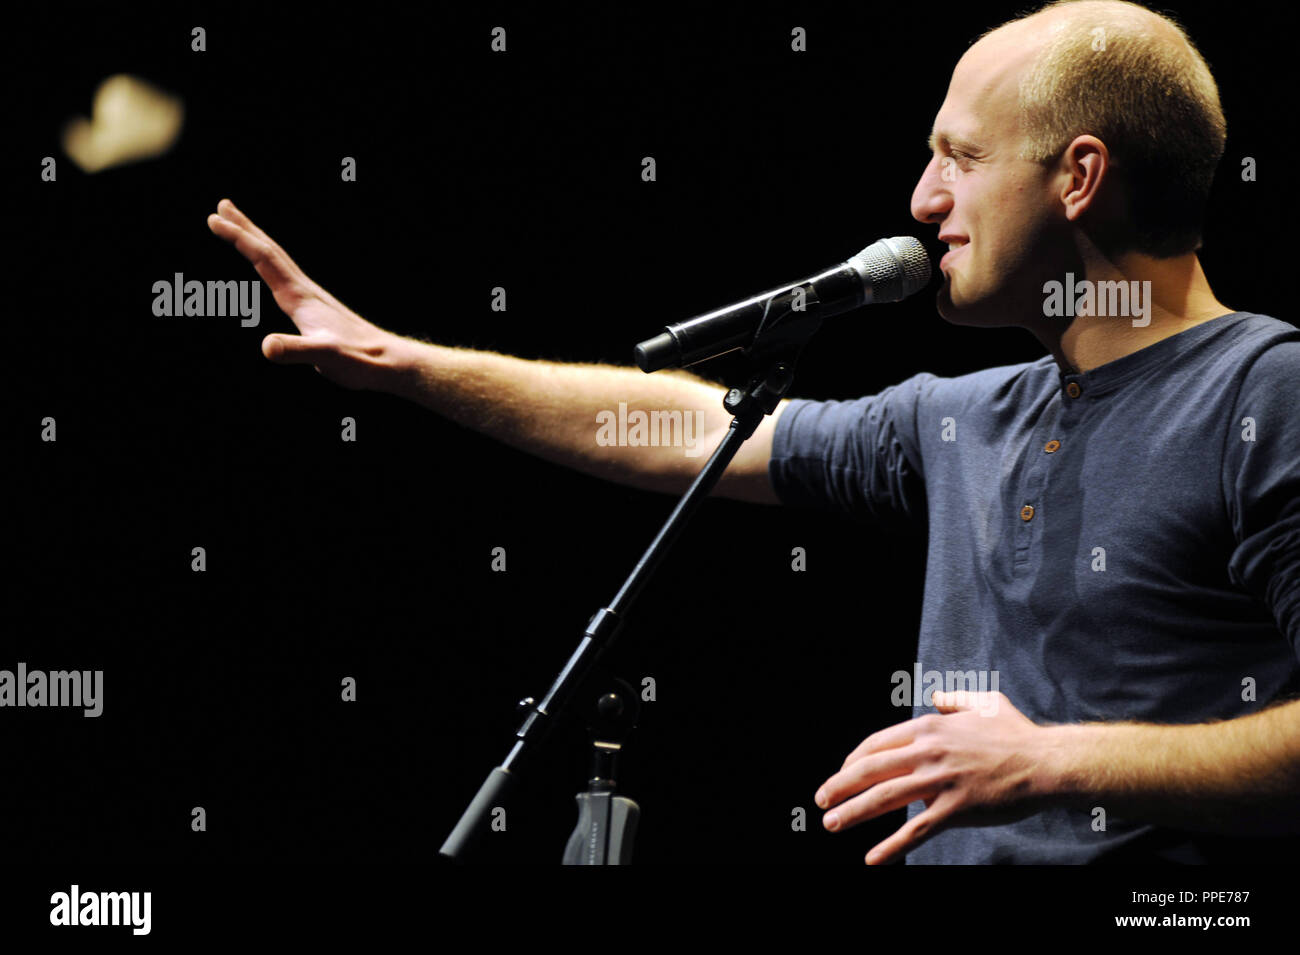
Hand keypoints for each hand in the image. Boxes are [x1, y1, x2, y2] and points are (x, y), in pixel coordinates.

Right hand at [207, 198, 409, 389]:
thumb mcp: (324, 358)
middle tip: (222, 206)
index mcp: (300, 297)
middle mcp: (305, 291)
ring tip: (241, 228)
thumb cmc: (359, 361)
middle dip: (245, 228)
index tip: (213, 219)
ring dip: (258, 243)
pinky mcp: (317, 311)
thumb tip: (267, 347)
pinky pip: (286, 279)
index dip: (238, 238)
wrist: (388, 362)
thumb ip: (295, 351)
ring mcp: (312, 299)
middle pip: (270, 251)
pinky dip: (271, 267)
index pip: (264, 259)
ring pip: (279, 262)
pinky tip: (272, 273)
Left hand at [814, 690, 1059, 863]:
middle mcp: (928, 752)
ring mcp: (940, 781)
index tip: (840, 774)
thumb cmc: (1016, 733)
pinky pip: (916, 831)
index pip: (876, 744)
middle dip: (839, 786)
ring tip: (832, 824)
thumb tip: (937, 699)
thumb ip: (954, 700)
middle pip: (870, 769)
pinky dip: (890, 847)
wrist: (1046, 762)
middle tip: (821, 801)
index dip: (852, 761)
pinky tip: (872, 859)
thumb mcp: (983, 702)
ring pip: (885, 798)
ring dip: (853, 813)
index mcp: (929, 727)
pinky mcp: (956, 809)